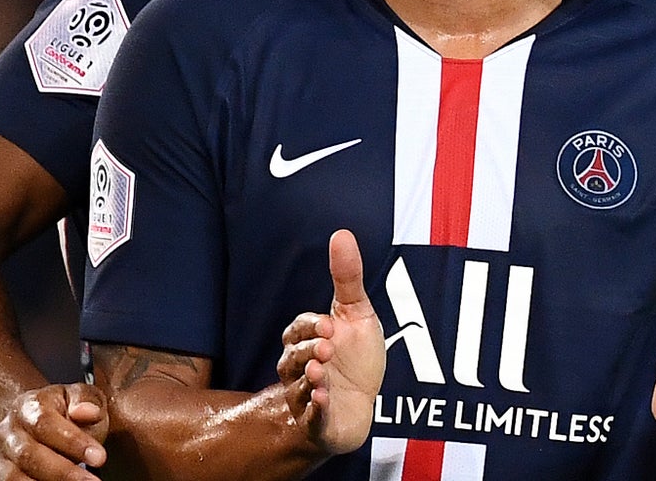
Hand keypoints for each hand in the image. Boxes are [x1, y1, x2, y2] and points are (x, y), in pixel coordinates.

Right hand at [0, 382, 108, 480]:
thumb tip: (87, 411)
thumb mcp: (79, 397)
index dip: (72, 442)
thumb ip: (87, 400)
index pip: (45, 423)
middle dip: (64, 472)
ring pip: (14, 477)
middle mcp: (7, 431)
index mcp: (28, 406)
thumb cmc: (63, 411)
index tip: (99, 457)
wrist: (34, 423)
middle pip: (29, 455)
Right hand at [287, 230, 386, 455]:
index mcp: (306, 343)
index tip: (329, 323)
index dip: (309, 327)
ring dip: (308, 381)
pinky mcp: (319, 423)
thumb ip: (347, 278)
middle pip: (291, 360)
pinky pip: (311, 419)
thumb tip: (342, 233)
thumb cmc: (356, 357)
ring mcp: (306, 398)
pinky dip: (316, 410)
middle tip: (327, 347)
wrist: (363, 403)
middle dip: (307, 352)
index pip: (296, 331)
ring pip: (297, 389)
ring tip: (321, 373)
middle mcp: (299, 371)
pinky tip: (323, 400)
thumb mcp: (357, 314)